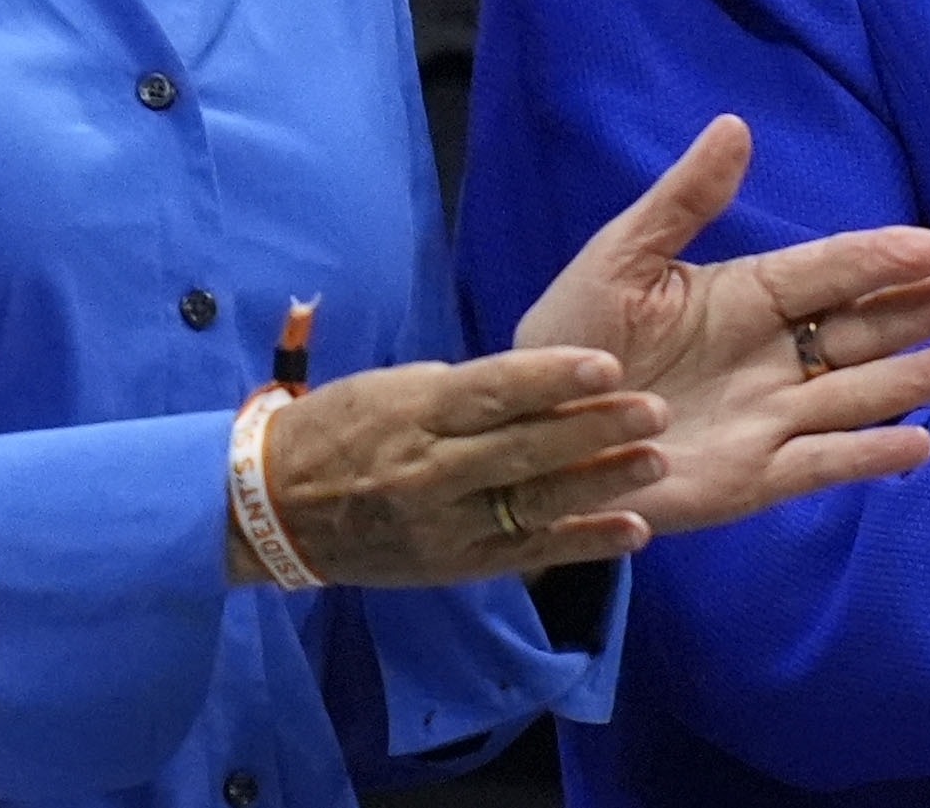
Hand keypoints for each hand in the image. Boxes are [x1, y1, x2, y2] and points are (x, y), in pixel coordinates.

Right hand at [240, 346, 664, 586]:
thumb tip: (548, 381)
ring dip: (601, 485)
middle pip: (522, 449)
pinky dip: (585, 544)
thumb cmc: (343, 429)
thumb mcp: (397, 389)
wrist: (272, 508)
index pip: (491, 392)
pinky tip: (634, 531)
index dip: (552, 378)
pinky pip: (527, 553)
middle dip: (594, 430)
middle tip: (655, 411)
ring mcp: (443, 525)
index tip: (609, 364)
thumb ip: (469, 391)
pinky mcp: (453, 565)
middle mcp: (430, 471)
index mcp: (415, 414)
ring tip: (657, 462)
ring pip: (532, 503)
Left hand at [512, 115, 929, 537]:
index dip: (879, 258)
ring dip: (920, 377)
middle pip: (866, 329)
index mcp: (748, 296)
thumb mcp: (620, 259)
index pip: (827, 271)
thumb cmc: (573, 339)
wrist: (532, 433)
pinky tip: (921, 446)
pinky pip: (823, 463)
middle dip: (929, 311)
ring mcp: (771, 418)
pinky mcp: (755, 478)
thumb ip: (682, 200)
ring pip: (861, 393)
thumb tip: (734, 125)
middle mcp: (775, 355)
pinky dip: (870, 457)